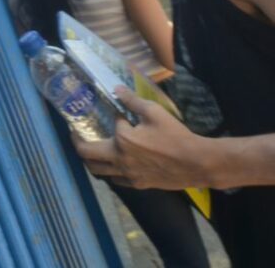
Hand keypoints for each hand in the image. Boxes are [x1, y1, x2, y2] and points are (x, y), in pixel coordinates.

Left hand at [72, 87, 215, 189]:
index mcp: (121, 142)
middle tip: (78, 136)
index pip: (102, 130)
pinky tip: (115, 163)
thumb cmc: (175, 135)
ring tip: (93, 149)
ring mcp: (128, 176)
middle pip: (87, 158)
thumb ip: (132, 101)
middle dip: (78, 145)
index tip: (98, 117)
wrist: (196, 163)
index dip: (100, 122)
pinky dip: (109, 171)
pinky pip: (115, 180)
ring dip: (92, 160)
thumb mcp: (154, 112)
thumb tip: (116, 89)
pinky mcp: (138, 185)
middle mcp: (120, 162)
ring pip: (99, 172)